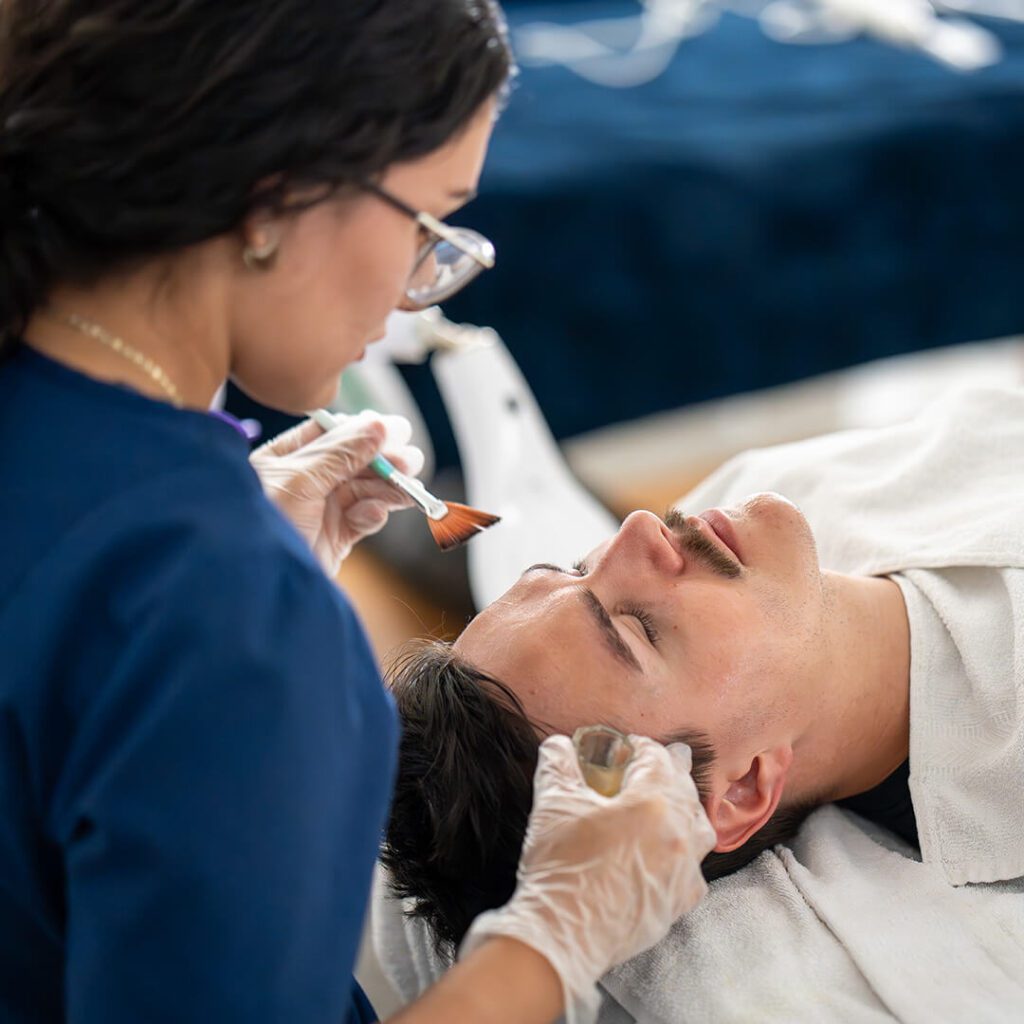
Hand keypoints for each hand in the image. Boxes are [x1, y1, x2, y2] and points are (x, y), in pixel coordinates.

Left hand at [250, 410, 424, 576]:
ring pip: (364, 490)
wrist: (256, 587)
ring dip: (387, 488)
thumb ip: (341, 453)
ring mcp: (321, 510)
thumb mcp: (299, 481)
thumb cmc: (262, 526)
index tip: (395, 429)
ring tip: (409, 488)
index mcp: (285, 458)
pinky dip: (373, 515)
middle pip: (354, 462)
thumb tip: (379, 426)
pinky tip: (376, 514)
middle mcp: (304, 481)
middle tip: (411, 460)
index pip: (330, 433)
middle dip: (383, 460)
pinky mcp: (335, 537)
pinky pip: (363, 519)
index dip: (364, 430)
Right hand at [460, 735, 715, 1022]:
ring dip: (689, 810)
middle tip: (667, 758)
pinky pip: (693, 871)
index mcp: (653, 802)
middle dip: (673, 769)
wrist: (564, 934)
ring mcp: (683, 872)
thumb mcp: (552, 802)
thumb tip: (559, 745)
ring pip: (700, 829)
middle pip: (686, 789)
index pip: (657, 758)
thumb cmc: (561, 865)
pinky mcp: (678, 904)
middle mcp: (678, 834)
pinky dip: (685, 855)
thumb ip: (558, 763)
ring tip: (676, 803)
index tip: (628, 746)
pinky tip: (670, 855)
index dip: (640, 746)